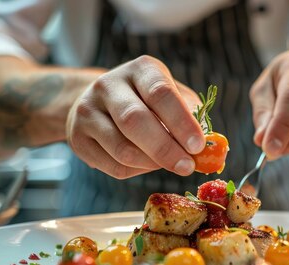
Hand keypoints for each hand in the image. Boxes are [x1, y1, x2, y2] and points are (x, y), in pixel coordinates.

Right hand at [66, 55, 204, 178]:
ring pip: (123, 149)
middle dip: (165, 149)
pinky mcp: (77, 138)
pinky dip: (137, 171)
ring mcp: (87, 111)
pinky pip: (112, 165)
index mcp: (139, 69)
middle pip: (135, 121)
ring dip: (152, 164)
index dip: (181, 121)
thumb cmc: (147, 101)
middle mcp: (108, 85)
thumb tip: (212, 146)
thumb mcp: (172, 97)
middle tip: (186, 166)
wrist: (98, 103)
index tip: (198, 145)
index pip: (160, 93)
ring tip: (170, 164)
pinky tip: (147, 164)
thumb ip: (191, 117)